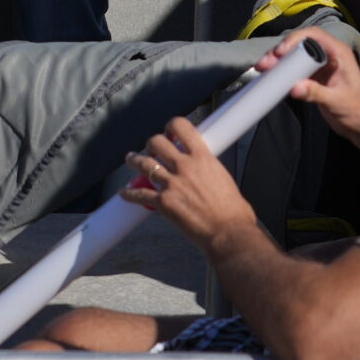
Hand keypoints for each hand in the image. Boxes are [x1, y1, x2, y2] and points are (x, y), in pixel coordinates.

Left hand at [119, 116, 256, 248]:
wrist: (229, 234)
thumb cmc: (234, 213)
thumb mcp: (225, 179)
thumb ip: (211, 171)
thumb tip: (210, 174)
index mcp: (203, 157)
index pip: (182, 127)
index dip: (172, 126)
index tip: (169, 132)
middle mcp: (185, 166)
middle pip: (157, 142)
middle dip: (152, 144)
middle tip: (151, 150)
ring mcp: (172, 183)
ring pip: (144, 163)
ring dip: (134, 160)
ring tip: (130, 159)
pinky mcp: (164, 202)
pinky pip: (139, 194)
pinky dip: (129, 193)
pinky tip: (124, 193)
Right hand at [259, 28, 359, 148]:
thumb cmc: (359, 111)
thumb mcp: (338, 102)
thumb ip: (317, 93)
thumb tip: (294, 88)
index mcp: (338, 53)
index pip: (314, 36)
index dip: (295, 40)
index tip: (280, 53)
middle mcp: (328, 55)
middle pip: (300, 45)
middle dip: (281, 52)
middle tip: (265, 64)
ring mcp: (320, 67)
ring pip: (295, 57)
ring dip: (279, 62)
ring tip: (263, 70)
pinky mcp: (314, 78)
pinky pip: (295, 70)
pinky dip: (283, 73)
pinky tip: (271, 79)